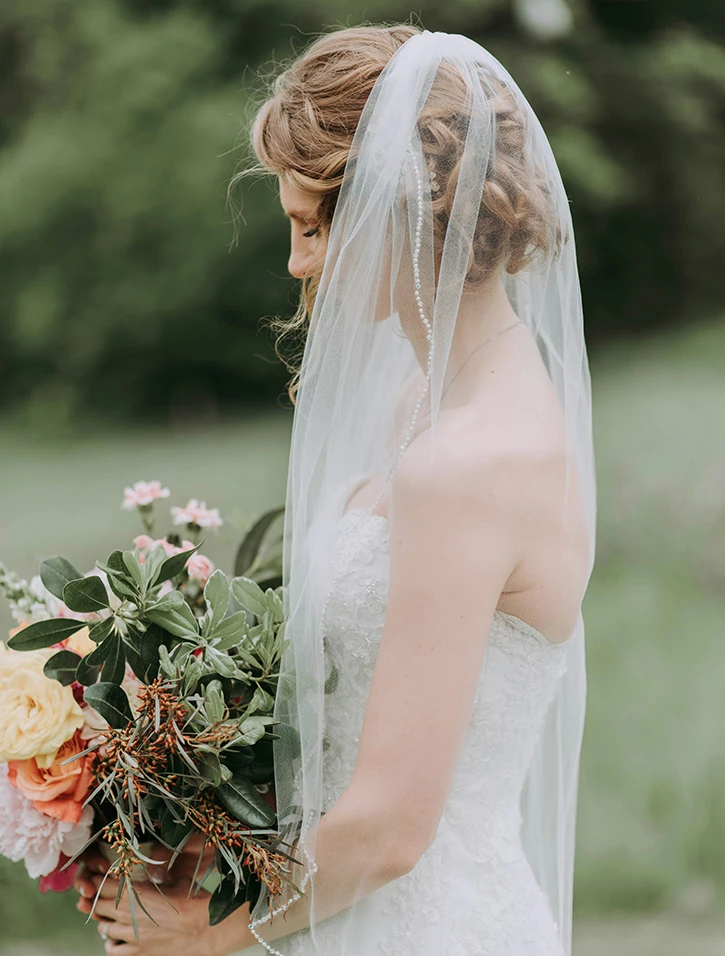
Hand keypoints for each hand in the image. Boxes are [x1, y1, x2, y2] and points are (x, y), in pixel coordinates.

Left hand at [76, 865, 235, 955]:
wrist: (206, 929)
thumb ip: (160, 877)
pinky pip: (112, 950)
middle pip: (98, 906)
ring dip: (107, 922)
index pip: (102, 884)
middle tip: (105, 898)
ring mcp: (130, 936)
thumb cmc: (194, 902)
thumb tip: (157, 873)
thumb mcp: (177, 880)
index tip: (101, 881)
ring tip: (116, 919)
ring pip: (103, 928)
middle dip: (100, 901)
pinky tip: (121, 939)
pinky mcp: (136, 954)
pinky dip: (113, 944)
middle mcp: (127, 914)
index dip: (99, 882)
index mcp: (135, 892)